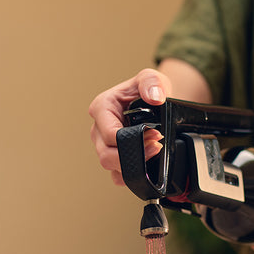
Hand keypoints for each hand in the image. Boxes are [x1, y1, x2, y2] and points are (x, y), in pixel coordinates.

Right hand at [88, 68, 170, 184]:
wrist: (152, 103)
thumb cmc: (147, 90)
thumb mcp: (151, 78)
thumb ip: (152, 82)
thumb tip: (155, 97)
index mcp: (102, 108)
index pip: (109, 134)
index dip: (132, 139)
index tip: (154, 135)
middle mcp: (98, 129)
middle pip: (106, 155)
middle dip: (132, 155)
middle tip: (156, 147)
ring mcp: (103, 145)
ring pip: (111, 166)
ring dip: (133, 166)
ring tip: (153, 154)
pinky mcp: (113, 159)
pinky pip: (117, 176)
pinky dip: (132, 174)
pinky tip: (147, 165)